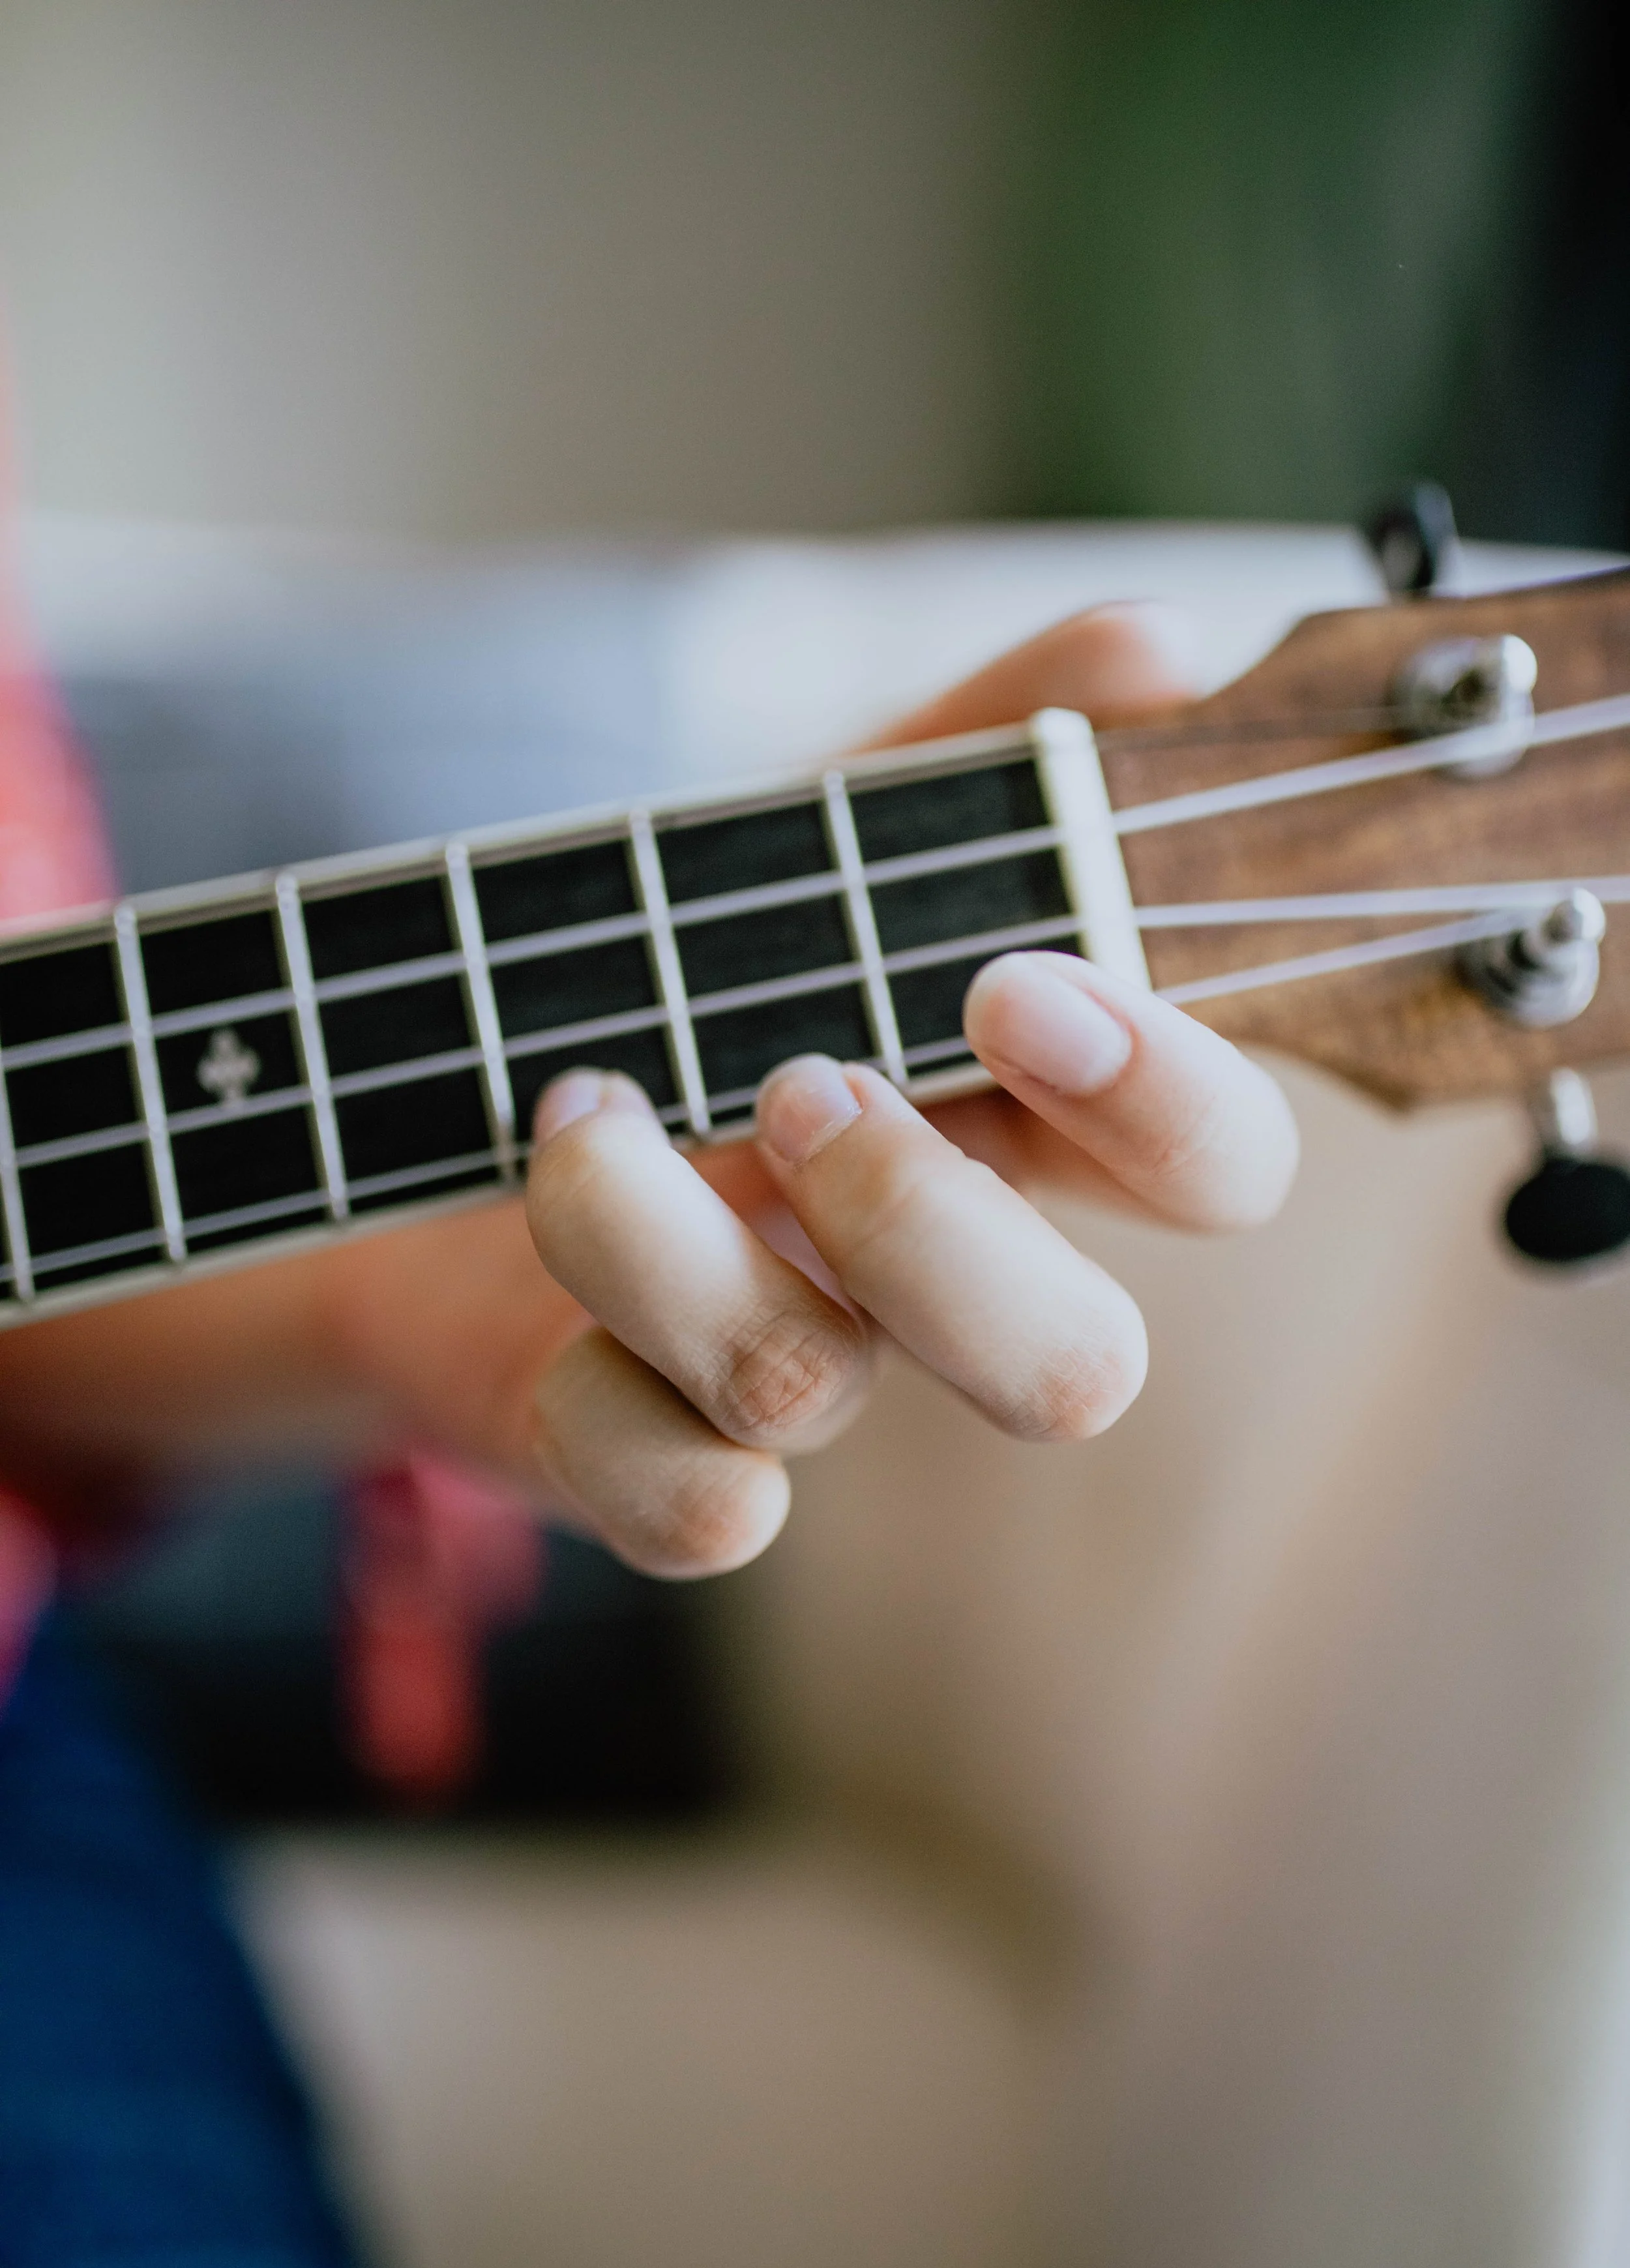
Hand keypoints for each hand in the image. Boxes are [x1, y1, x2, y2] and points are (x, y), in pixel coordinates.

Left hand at [513, 603, 1296, 1573]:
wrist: (444, 1097)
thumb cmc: (674, 975)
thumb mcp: (810, 844)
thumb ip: (972, 760)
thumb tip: (1156, 648)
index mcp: (1017, 1125)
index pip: (1218, 1171)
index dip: (1168, 1103)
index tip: (1016, 986)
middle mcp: (935, 1278)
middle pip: (1074, 1371)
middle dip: (932, 1223)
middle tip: (801, 1081)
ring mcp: (796, 1380)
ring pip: (821, 1394)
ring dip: (670, 1233)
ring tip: (579, 1105)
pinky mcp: (649, 1456)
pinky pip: (691, 1509)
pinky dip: (604, 1392)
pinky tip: (534, 1257)